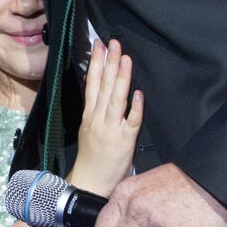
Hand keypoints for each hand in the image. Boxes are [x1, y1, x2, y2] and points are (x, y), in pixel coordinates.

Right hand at [67, 40, 143, 196]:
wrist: (91, 183)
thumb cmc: (92, 156)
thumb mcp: (88, 128)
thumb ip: (95, 109)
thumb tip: (102, 88)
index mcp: (89, 114)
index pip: (91, 83)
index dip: (95, 63)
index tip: (99, 45)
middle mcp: (98, 118)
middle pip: (104, 86)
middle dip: (109, 62)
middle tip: (114, 43)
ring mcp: (111, 129)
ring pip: (116, 99)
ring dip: (121, 77)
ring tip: (125, 58)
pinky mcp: (124, 140)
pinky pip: (131, 121)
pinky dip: (135, 107)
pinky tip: (138, 93)